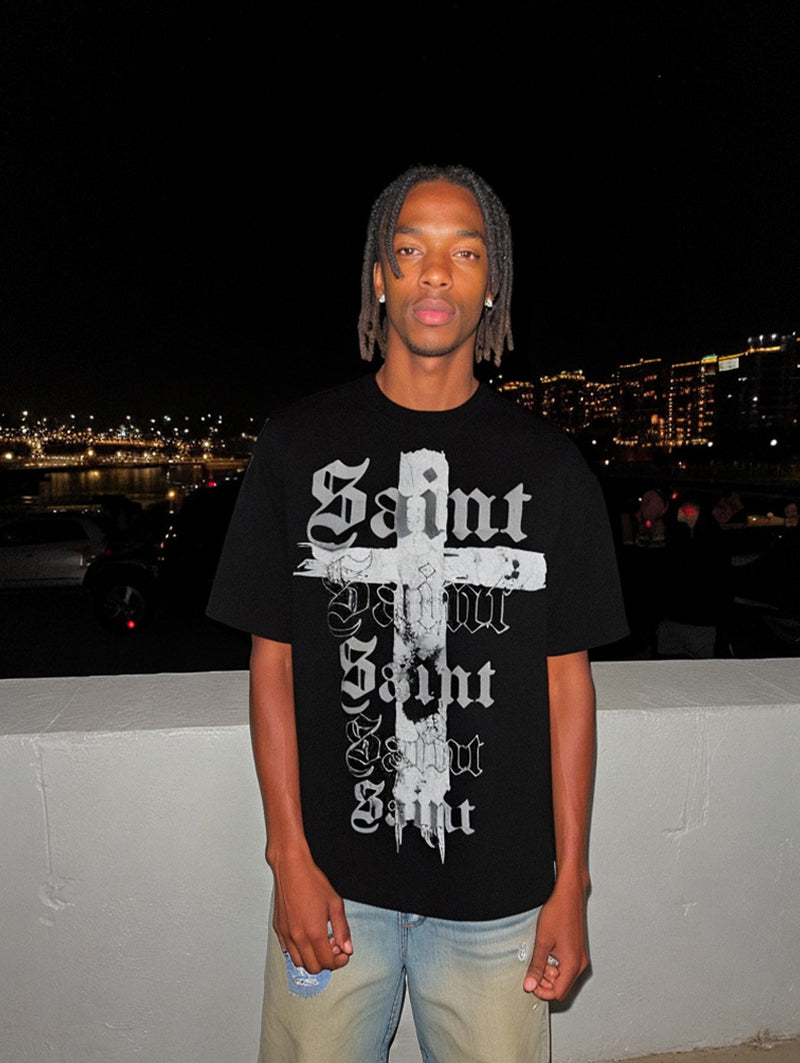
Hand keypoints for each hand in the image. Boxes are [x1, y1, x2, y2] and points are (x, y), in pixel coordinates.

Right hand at [270, 848, 352, 973]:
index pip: (328, 962)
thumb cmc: (312, 882)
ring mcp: (286, 934)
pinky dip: (299, 951)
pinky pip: (287, 951)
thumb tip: (347, 948)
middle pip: (313, 968)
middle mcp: (298, 937)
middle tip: (333, 947)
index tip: (343, 954)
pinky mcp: (278, 930)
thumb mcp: (335, 904)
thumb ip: (342, 930)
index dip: (339, 961)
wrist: (291, 869)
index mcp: (314, 932)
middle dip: (326, 962)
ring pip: (298, 963)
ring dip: (311, 959)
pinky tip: (307, 937)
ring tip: (319, 942)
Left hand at [523, 881, 588, 1000]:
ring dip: (550, 972)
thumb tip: (530, 984)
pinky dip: (555, 964)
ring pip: (564, 976)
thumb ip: (536, 966)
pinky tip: (547, 950)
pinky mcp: (577, 949)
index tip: (530, 981)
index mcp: (573, 965)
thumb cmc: (558, 912)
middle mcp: (580, 963)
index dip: (541, 990)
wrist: (569, 894)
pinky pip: (567, 966)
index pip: (558, 994)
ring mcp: (580, 956)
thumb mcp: (542, 942)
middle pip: (562, 987)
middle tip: (533, 968)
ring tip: (540, 955)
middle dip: (545, 982)